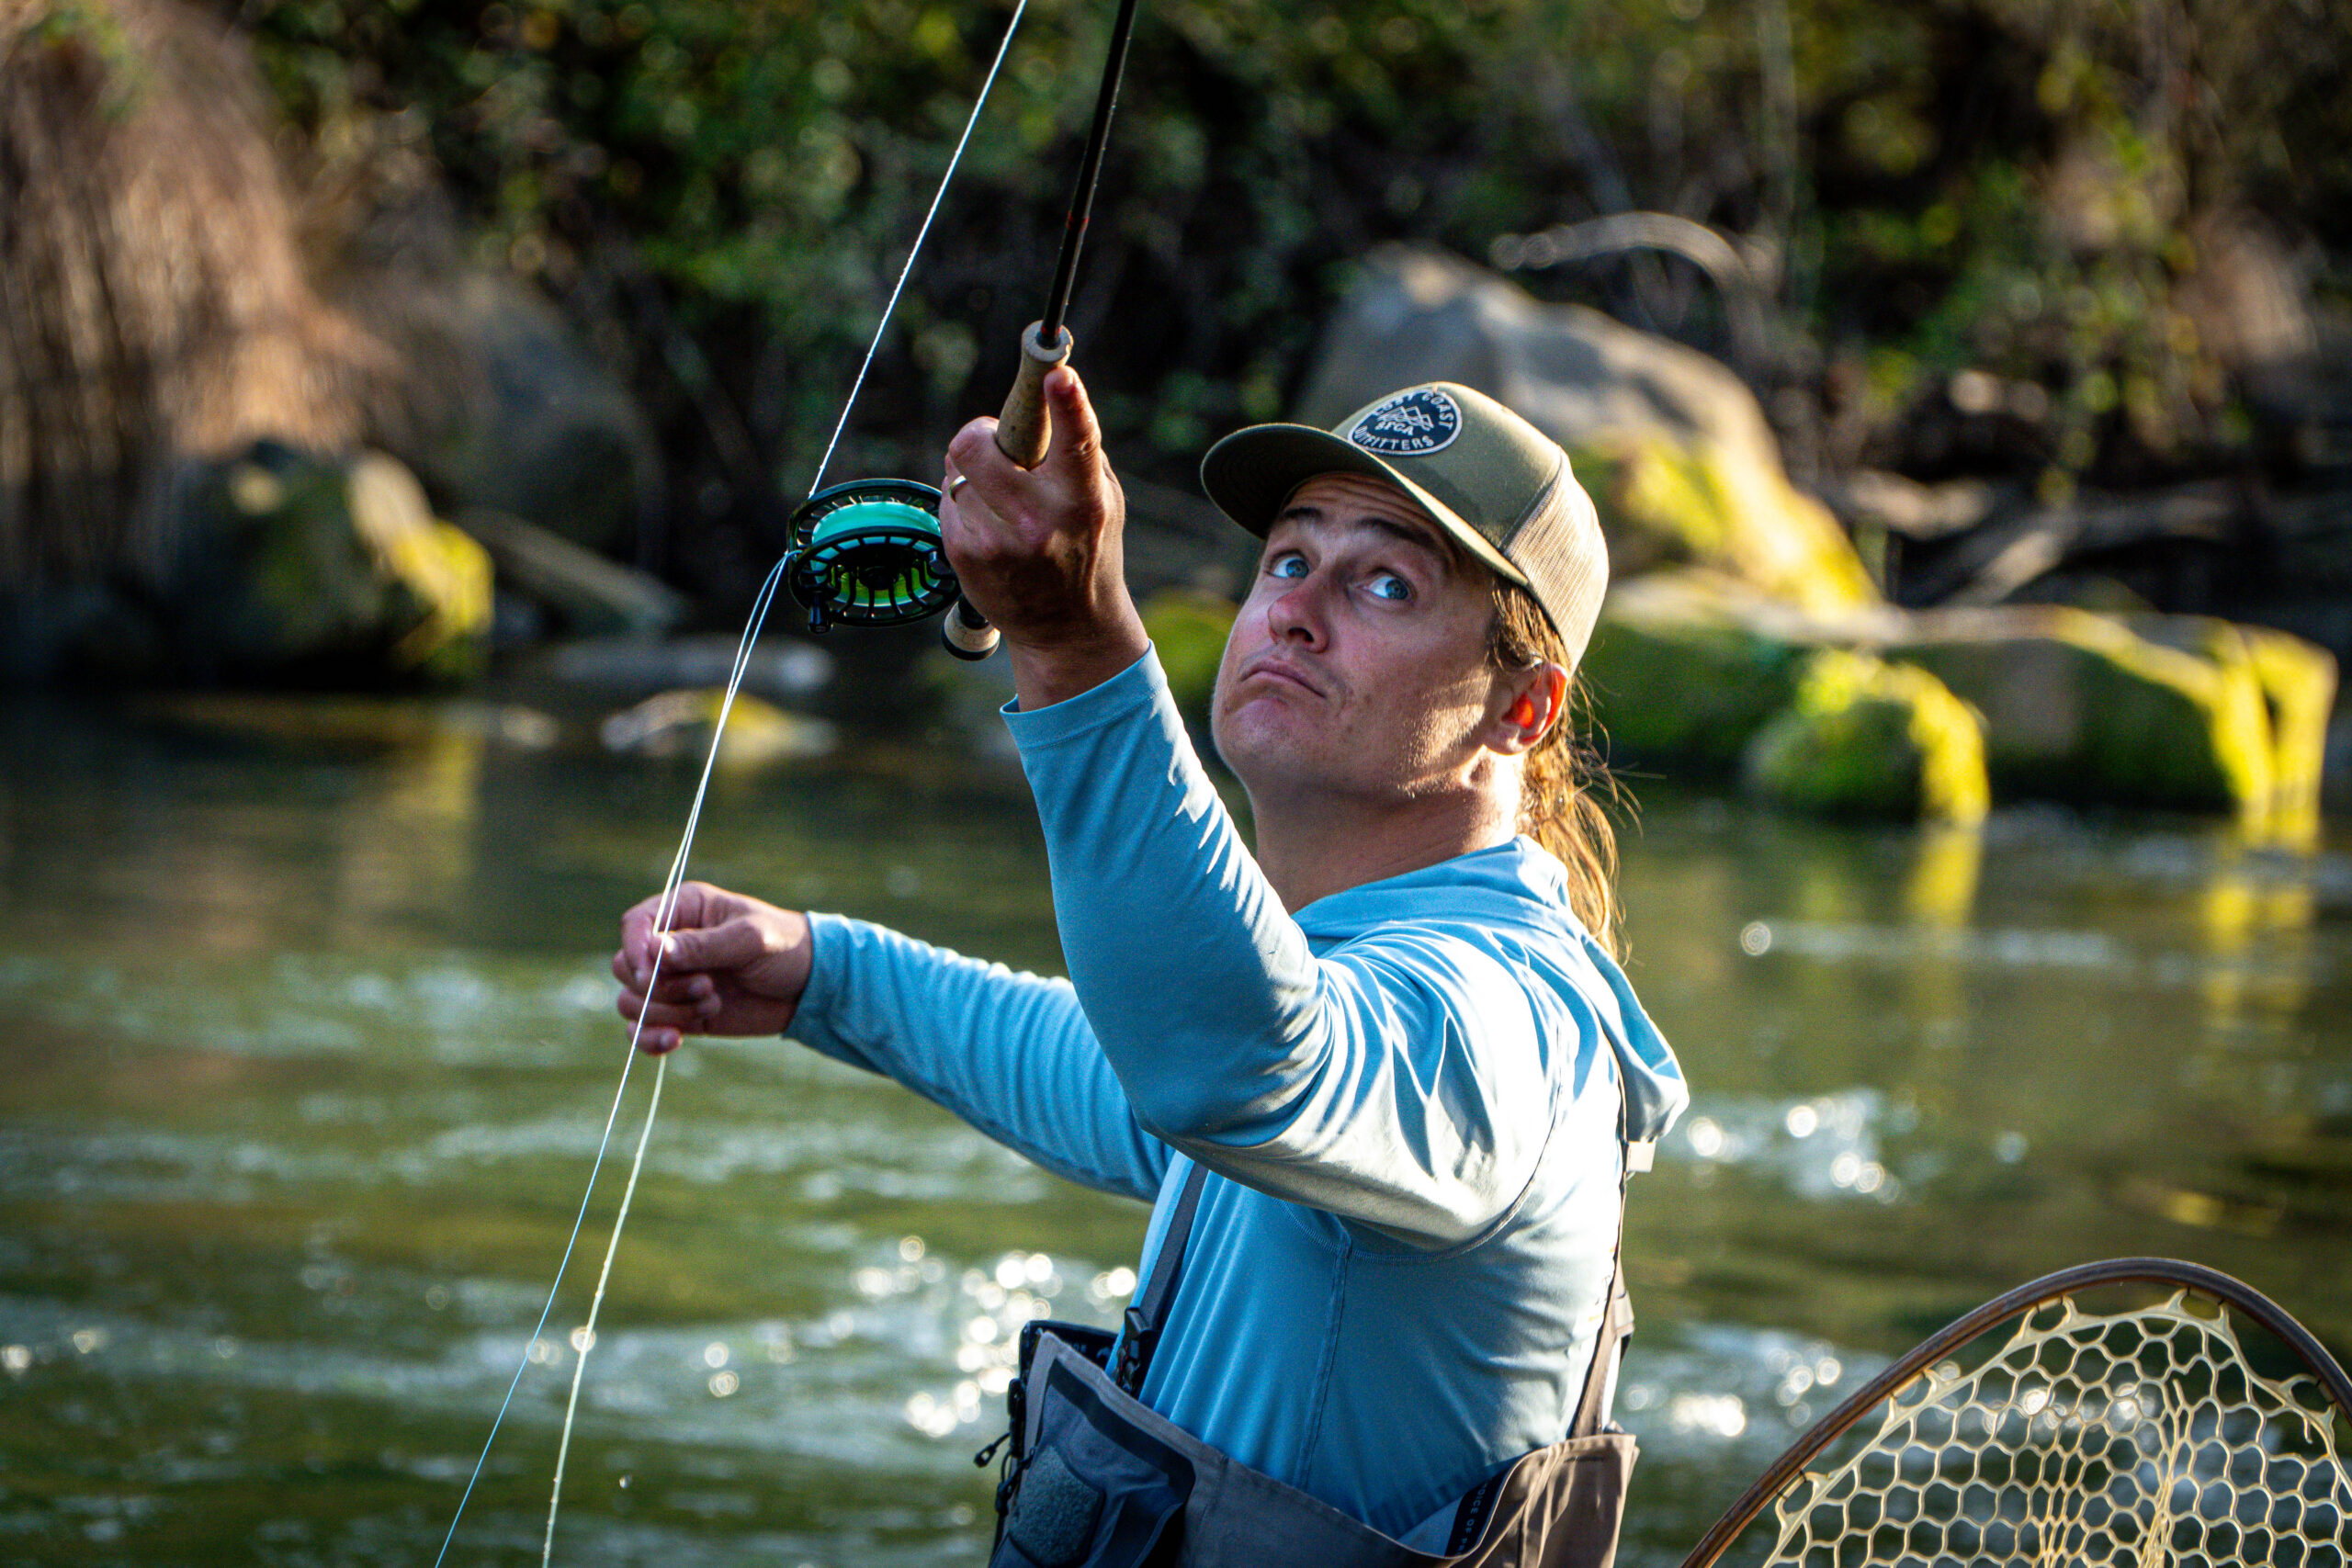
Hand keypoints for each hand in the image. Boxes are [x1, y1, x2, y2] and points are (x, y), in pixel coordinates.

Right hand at [611, 882, 811, 1052]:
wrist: (808, 988)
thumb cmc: (785, 948)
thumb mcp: (751, 939)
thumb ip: (703, 945)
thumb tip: (653, 949)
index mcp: (684, 910)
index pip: (635, 924)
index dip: (635, 950)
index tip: (651, 974)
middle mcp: (670, 945)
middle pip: (626, 967)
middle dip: (660, 986)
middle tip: (707, 987)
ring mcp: (672, 981)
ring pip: (632, 1002)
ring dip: (667, 1011)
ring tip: (713, 1004)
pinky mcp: (678, 1013)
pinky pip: (641, 1030)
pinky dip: (650, 1039)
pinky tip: (676, 1041)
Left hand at [942, 366, 1149, 707]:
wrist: (1068, 628)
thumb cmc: (1088, 550)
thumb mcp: (1104, 500)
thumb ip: (1076, 452)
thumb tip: (1042, 397)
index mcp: (1082, 502)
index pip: (1076, 442)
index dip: (1066, 404)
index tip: (1058, 375)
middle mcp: (1038, 521)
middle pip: (975, 444)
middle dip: (981, 435)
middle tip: (996, 444)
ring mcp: (996, 542)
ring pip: (957, 472)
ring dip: (973, 475)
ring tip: (1001, 501)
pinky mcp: (965, 556)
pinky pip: (947, 501)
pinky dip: (963, 504)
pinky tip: (989, 527)